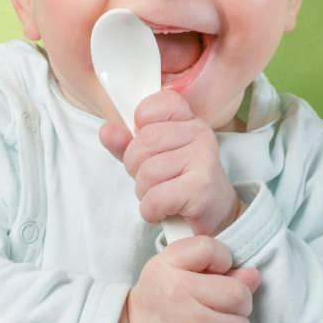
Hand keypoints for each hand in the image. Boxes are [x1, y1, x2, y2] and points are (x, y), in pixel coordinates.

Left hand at [100, 90, 242, 236]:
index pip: (150, 107)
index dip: (139, 130)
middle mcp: (198, 132)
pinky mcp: (202, 187)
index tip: (151, 149)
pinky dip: (152, 211)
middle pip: (142, 144)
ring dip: (145, 193)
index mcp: (186, 119)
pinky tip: (165, 210)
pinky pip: (156, 198)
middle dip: (137, 169)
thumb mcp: (151, 158)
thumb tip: (107, 131)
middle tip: (155, 181)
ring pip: (147, 173)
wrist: (215, 215)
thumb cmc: (181, 183)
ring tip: (163, 196)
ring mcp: (203, 158)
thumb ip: (126, 143)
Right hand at [105, 237, 260, 322]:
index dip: (222, 266)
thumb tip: (252, 275)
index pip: (219, 255)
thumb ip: (207, 257)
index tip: (212, 279)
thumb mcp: (167, 265)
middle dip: (233, 302)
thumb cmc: (152, 304)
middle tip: (212, 307)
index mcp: (175, 275)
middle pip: (240, 296)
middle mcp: (186, 305)